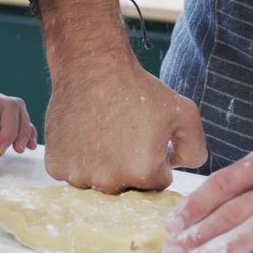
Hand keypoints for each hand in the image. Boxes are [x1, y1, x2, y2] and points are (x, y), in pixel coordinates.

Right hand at [44, 60, 207, 192]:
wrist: (92, 66)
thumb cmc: (138, 88)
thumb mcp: (185, 112)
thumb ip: (196, 149)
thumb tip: (181, 168)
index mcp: (143, 173)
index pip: (158, 182)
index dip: (156, 159)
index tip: (147, 139)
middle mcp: (109, 181)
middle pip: (127, 186)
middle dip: (130, 166)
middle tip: (125, 134)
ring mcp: (79, 176)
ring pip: (98, 182)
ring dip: (103, 165)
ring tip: (104, 133)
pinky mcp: (56, 166)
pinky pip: (73, 173)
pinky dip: (79, 159)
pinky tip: (84, 135)